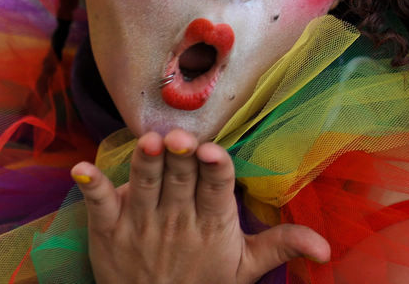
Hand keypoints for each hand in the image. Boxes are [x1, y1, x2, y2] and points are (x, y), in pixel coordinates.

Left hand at [71, 130, 329, 283]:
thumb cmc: (203, 283)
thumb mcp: (244, 268)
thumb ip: (281, 245)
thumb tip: (326, 245)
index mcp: (213, 225)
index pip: (217, 191)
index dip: (216, 170)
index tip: (214, 153)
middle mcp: (177, 221)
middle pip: (180, 181)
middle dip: (180, 158)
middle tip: (179, 138)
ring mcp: (140, 225)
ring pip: (143, 187)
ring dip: (143, 165)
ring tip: (145, 142)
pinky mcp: (108, 231)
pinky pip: (99, 206)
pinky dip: (91, 188)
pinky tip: (81, 170)